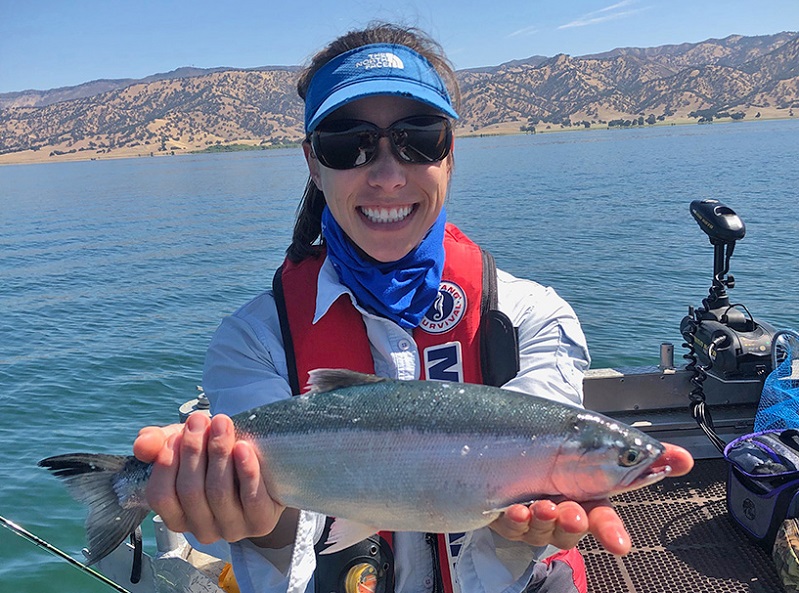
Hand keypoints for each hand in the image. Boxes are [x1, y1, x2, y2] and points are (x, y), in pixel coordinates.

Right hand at [133, 413, 286, 544]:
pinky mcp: (260, 522)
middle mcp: (201, 529)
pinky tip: (243, 448)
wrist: (262, 463)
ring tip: (222, 423)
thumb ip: (158, 443)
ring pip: (218, 492)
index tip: (177, 433)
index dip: (166, 462)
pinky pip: (251, 499)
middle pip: (190, 490)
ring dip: (219, 452)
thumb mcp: (184, 446)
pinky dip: (246, 471)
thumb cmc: (216, 456)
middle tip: (200, 420)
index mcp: (177, 516)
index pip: (161, 495)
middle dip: (193, 449)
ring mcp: (232, 528)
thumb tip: (142, 444)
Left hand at [489, 442, 693, 554]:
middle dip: (572, 524)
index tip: (620, 544)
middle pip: (571, 529)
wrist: (520, 430)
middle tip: (570, 512)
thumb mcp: (604, 442)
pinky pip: (511, 526)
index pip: (604, 520)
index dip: (612, 532)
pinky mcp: (507, 515)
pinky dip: (515, 521)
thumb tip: (684, 459)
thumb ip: (645, 454)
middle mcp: (563, 510)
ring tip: (541, 506)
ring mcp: (534, 516)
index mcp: (588, 498)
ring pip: (541, 531)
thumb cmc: (566, 445)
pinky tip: (517, 509)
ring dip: (543, 520)